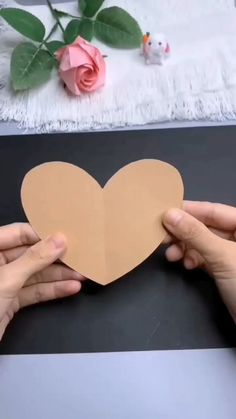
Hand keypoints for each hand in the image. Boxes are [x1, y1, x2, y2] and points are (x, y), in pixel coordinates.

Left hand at [0, 223, 83, 339]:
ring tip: (81, 274)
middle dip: (55, 258)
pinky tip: (70, 288)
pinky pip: (33, 292)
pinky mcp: (10, 301)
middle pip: (30, 254)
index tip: (66, 235)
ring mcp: (4, 283)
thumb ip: (34, 259)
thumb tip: (59, 239)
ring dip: (58, 276)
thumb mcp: (6, 279)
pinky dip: (51, 291)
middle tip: (79, 256)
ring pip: (34, 274)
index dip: (42, 234)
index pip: (19, 233)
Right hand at [163, 201, 235, 322]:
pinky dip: (193, 259)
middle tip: (163, 236)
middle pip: (206, 226)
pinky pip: (205, 258)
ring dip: (185, 247)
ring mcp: (232, 254)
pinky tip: (185, 264)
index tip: (165, 212)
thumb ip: (196, 234)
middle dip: (184, 232)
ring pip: (203, 243)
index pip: (213, 210)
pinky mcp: (226, 270)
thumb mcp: (222, 256)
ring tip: (171, 255)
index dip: (189, 210)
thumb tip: (170, 215)